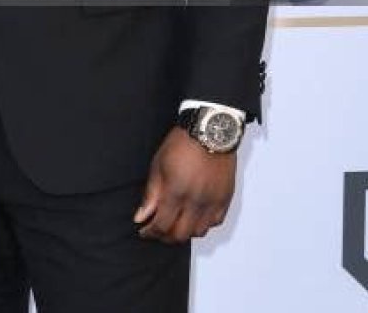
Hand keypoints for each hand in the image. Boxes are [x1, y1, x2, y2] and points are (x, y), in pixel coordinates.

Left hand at [133, 126, 235, 242]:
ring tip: (176, 223)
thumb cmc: (183, 143)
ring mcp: (213, 202)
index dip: (150, 232)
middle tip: (158, 230)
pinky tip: (195, 216)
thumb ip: (151, 194)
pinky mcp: (225, 199)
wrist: (210, 130)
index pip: (162, 225)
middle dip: (165, 236)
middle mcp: (196, 201)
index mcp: (176, 192)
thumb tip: (141, 216)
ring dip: (185, 232)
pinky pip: (215, 223)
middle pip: (180, 234)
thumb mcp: (158, 165)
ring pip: (199, 232)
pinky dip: (204, 224)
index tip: (144, 230)